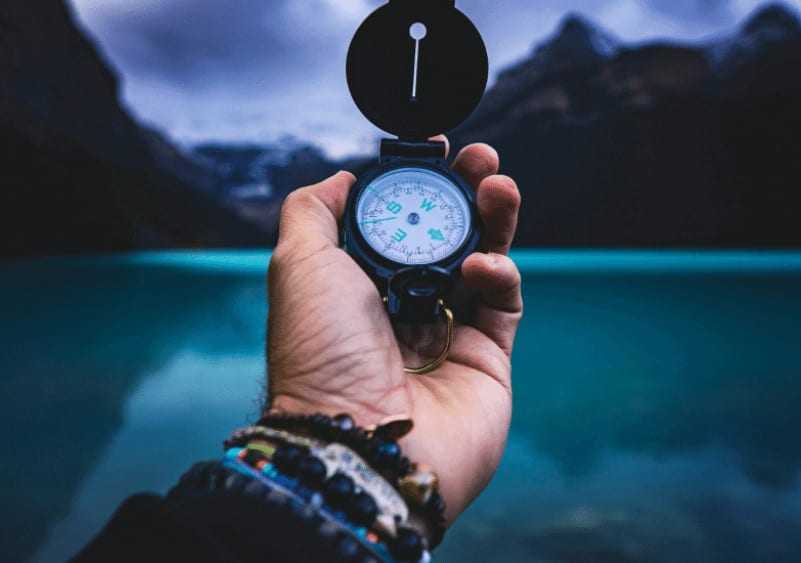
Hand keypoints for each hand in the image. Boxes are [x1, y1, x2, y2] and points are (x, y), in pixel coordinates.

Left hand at [266, 138, 521, 524]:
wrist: (358, 441)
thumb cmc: (321, 357)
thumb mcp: (297, 265)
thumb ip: (313, 211)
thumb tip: (340, 179)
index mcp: (358, 285)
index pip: (399, 221)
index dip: (420, 184)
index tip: (437, 150)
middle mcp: (403, 306)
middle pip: (448, 235)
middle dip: (467, 191)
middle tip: (482, 158)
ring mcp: (448, 332)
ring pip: (484, 260)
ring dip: (495, 218)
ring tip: (499, 185)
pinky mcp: (487, 358)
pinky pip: (503, 302)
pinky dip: (498, 273)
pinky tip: (481, 267)